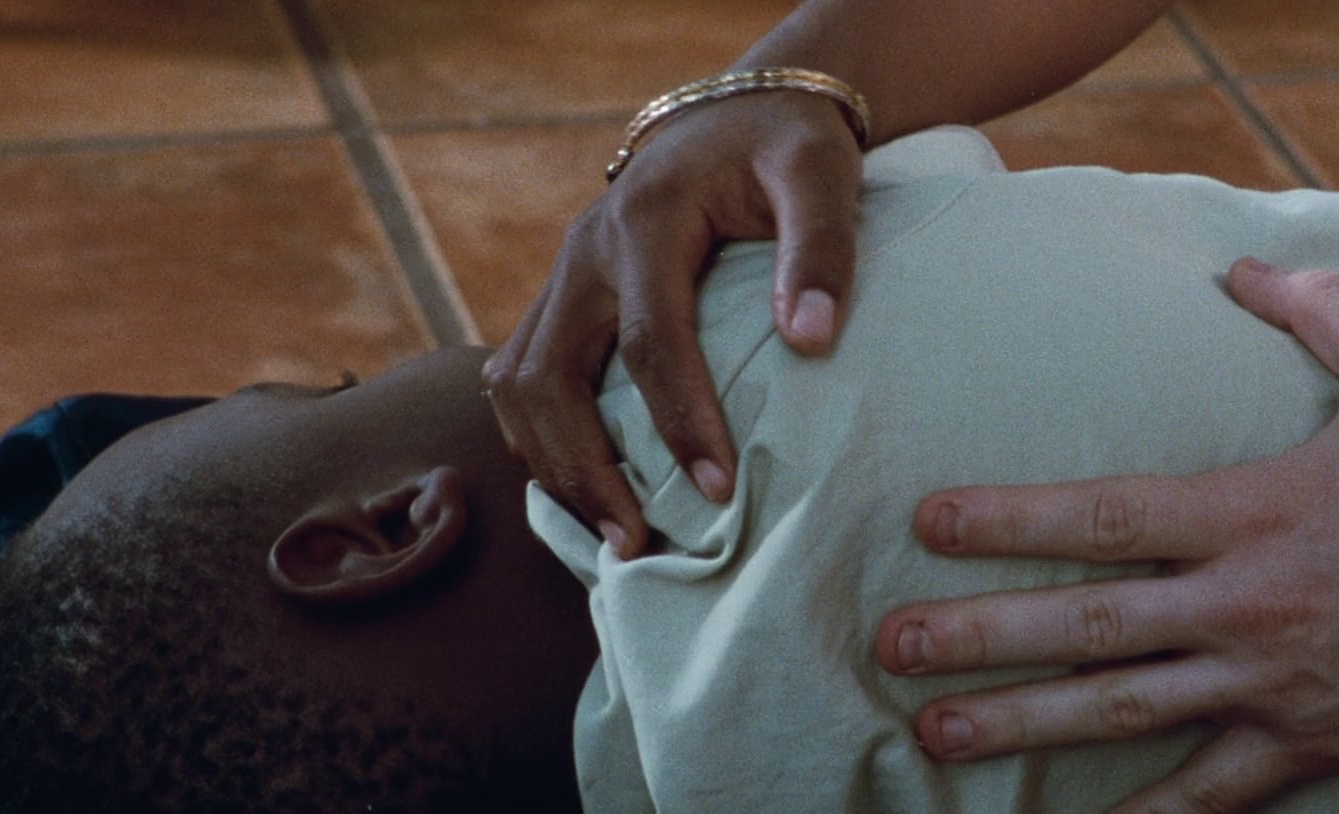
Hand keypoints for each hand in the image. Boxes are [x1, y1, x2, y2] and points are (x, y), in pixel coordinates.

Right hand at [483, 91, 864, 556]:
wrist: (739, 114)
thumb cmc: (788, 150)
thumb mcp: (821, 175)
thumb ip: (821, 250)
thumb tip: (810, 342)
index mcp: (645, 220)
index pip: (650, 340)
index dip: (680, 422)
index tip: (719, 492)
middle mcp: (585, 251)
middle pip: (547, 378)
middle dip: (583, 469)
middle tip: (636, 544)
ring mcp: (564, 277)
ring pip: (516, 386)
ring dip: (552, 467)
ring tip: (611, 537)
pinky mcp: (563, 301)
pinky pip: (523, 382)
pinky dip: (543, 444)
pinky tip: (585, 496)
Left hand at [875, 258, 1338, 812]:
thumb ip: (1316, 308)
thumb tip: (1239, 263)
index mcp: (1254, 509)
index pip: (1105, 513)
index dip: (1008, 519)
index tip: (926, 524)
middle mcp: (1245, 602)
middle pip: (1087, 622)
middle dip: (979, 635)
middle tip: (891, 646)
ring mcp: (1272, 683)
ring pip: (1125, 711)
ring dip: (1023, 725)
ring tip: (936, 736)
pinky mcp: (1309, 746)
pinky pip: (1210, 796)